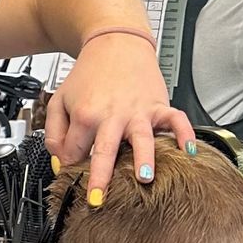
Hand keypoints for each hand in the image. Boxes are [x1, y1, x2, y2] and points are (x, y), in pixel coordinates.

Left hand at [44, 36, 195, 202]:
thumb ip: (54, 133)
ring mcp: (139, 111)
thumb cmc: (89, 74)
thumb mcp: (59, 101)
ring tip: (145, 179)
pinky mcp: (159, 105)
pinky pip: (176, 120)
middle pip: (105, 150)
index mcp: (86, 115)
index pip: (75, 152)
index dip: (72, 165)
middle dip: (101, 177)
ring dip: (144, 159)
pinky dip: (185, 135)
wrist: (115, 43)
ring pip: (142, 137)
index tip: (75, 172)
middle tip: (98, 199)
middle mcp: (113, 114)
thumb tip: (61, 162)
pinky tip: (188, 151)